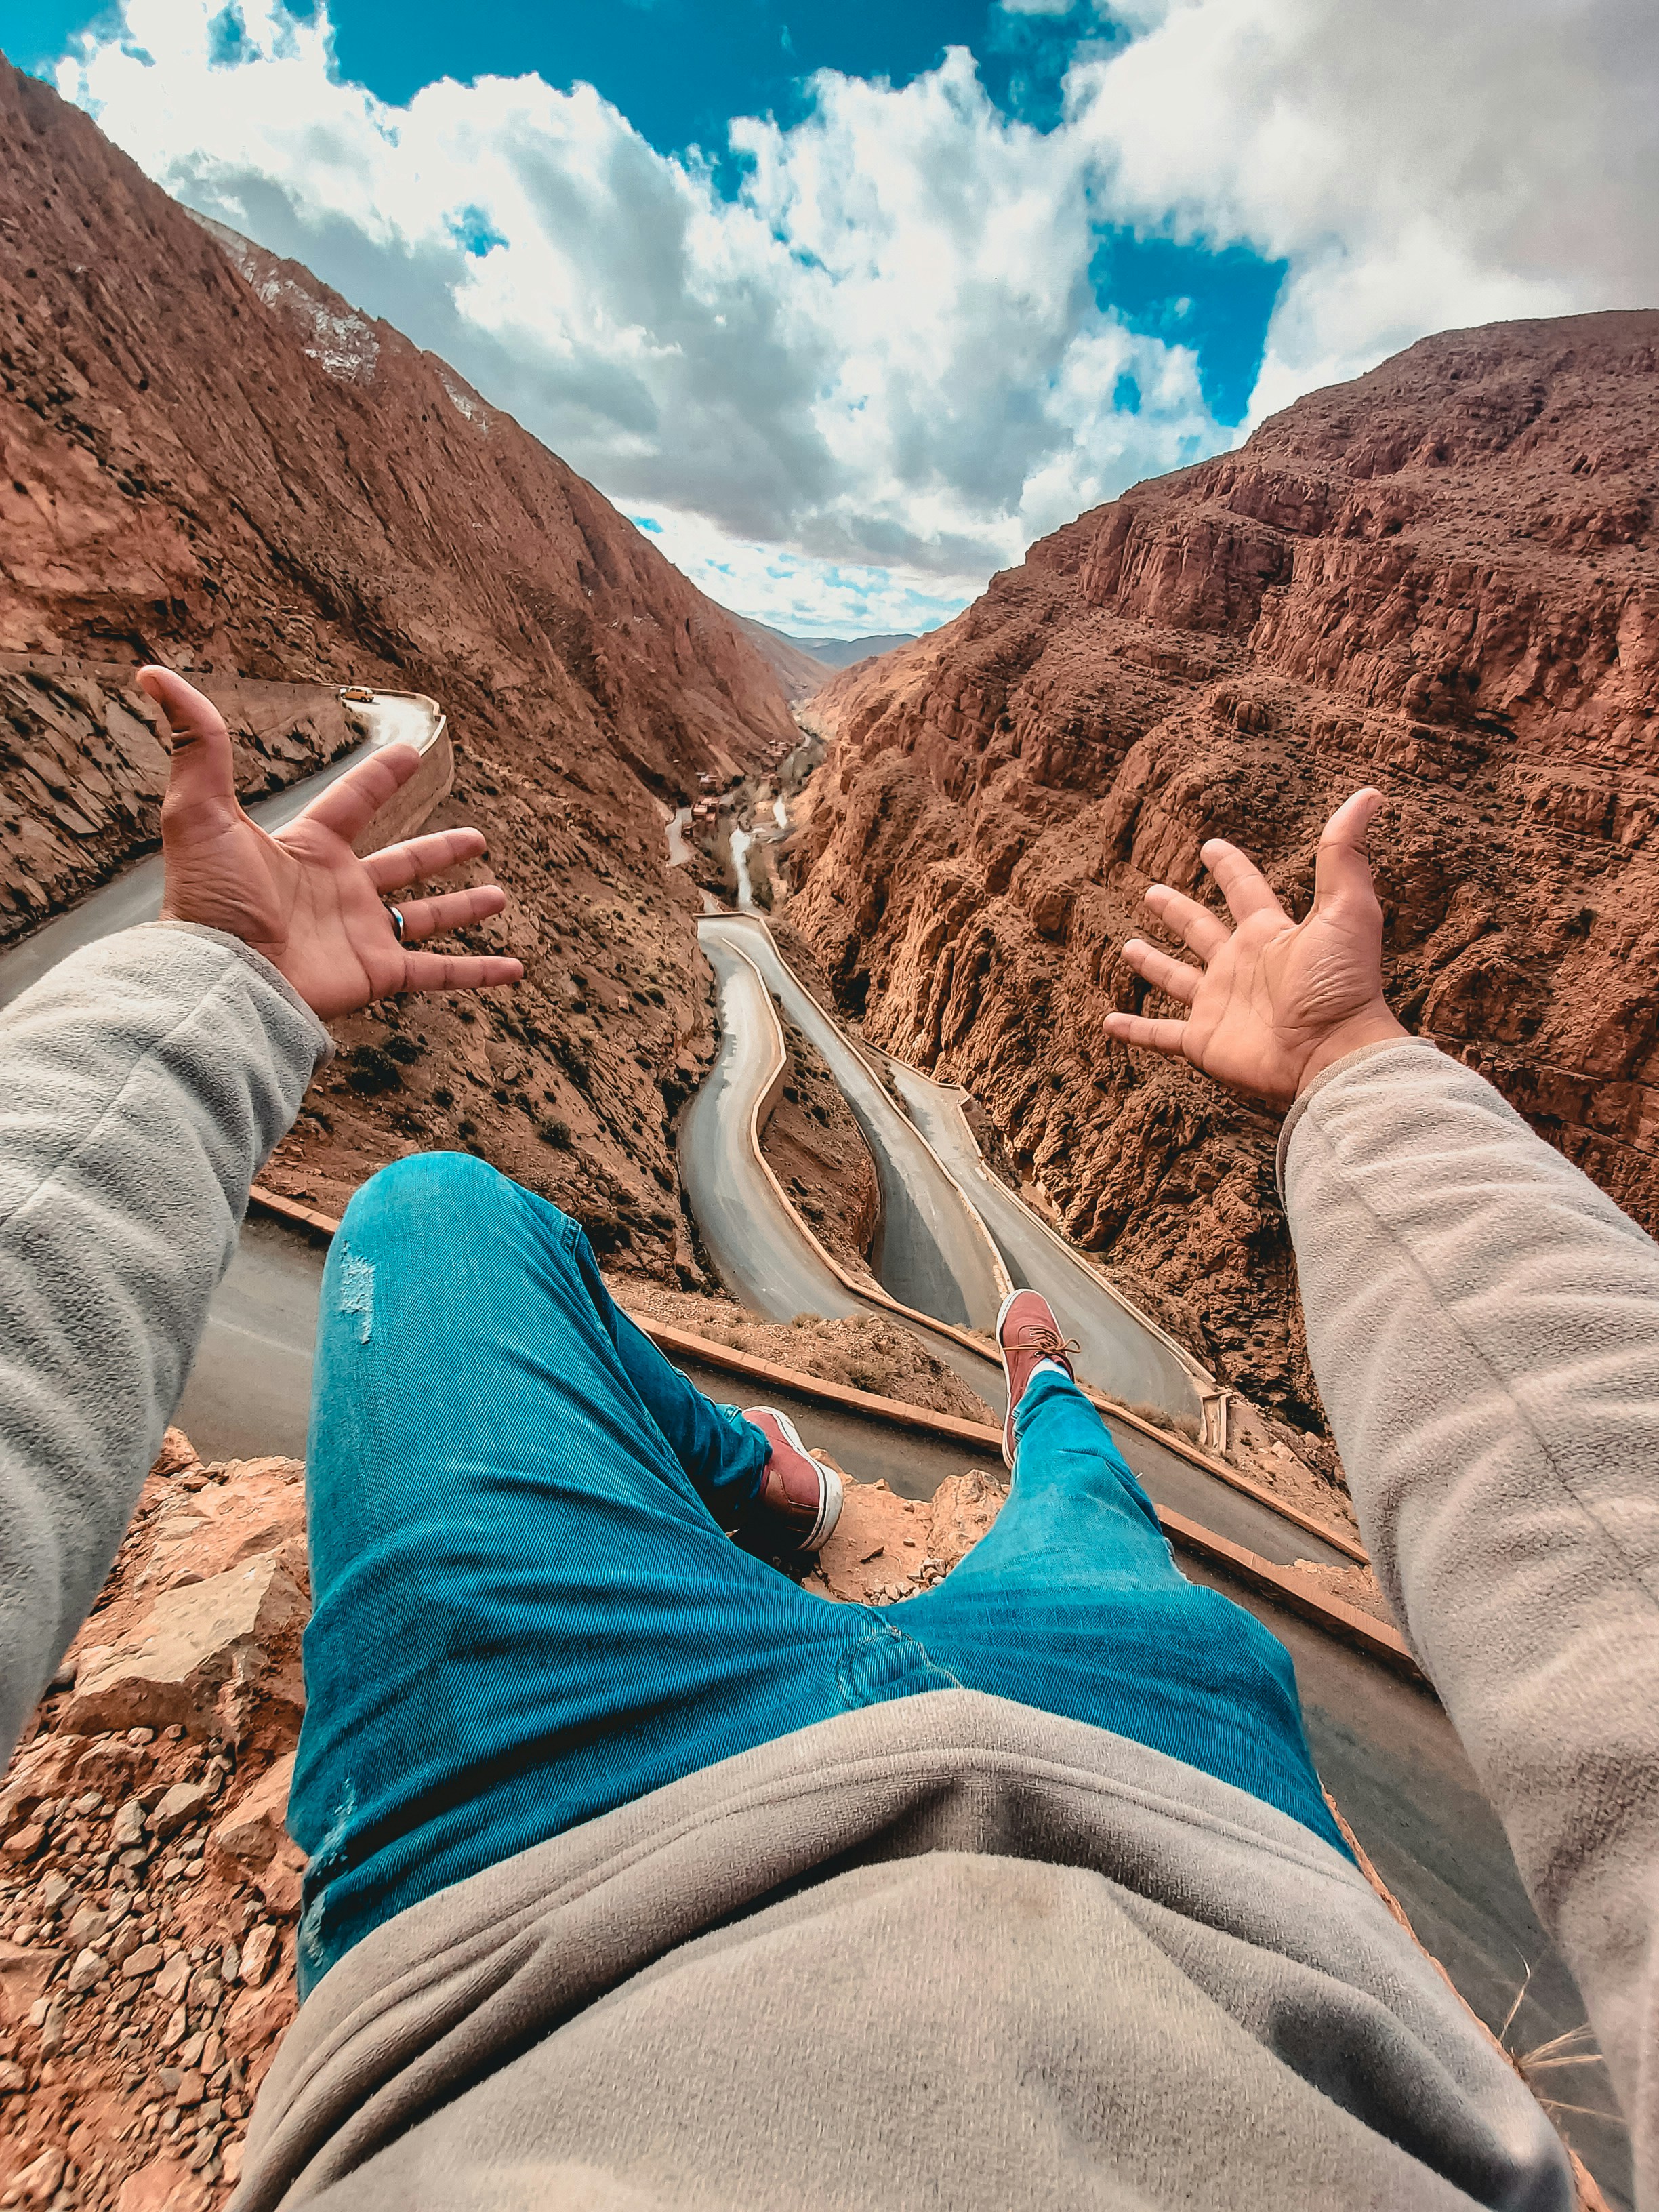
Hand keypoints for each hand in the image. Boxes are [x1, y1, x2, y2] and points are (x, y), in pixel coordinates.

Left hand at [139, 668, 523, 1020]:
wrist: (223, 978)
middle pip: (401, 864)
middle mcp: (340, 891)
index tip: (412, 754)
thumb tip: (154, 674)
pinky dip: (478, 973)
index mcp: (308, 850)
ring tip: (499, 895)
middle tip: (476, 839)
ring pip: (426, 918)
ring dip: (463, 907)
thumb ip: (197, 743)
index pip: (354, 804)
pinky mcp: (378, 974)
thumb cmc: (209, 901)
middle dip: (438, 851)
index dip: (382, 778)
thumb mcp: (199, 811)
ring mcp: (362, 935)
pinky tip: (514, 967)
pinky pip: (440, 973)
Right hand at [1102, 788, 1406, 1108]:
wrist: (1333, 1052)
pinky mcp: (1203, 1041)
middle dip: (1177, 912)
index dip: (1228, 867)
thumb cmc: (1342, 984)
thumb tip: (1369, 796)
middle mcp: (1240, 966)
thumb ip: (1344, 853)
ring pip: (1176, 979)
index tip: (1210, 846)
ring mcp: (1219, 1004)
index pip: (1243, 891)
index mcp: (1268, 934)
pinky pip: (1161, 1035)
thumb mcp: (1346, 909)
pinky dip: (1135, 1031)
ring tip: (1127, 948)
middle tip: (1152, 893)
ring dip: (1152, 964)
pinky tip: (1109, 1023)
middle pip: (1201, 931)